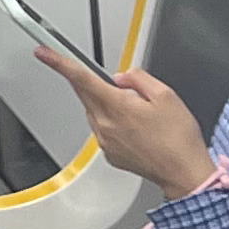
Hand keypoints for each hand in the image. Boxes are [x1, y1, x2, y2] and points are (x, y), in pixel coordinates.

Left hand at [47, 52, 214, 194]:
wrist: (185, 174)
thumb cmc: (179, 139)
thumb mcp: (166, 95)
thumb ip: (138, 79)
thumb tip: (121, 78)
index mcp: (117, 106)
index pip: (81, 78)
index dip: (59, 63)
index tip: (43, 53)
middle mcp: (106, 125)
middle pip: (87, 94)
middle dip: (97, 84)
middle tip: (126, 91)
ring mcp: (106, 141)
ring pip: (96, 111)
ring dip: (109, 106)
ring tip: (140, 116)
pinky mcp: (109, 154)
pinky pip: (103, 130)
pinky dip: (114, 124)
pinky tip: (137, 131)